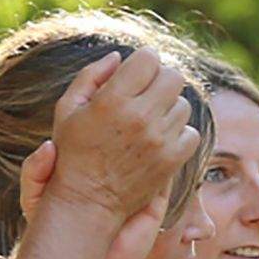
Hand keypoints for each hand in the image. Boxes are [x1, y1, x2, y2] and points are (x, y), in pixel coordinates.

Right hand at [43, 49, 199, 219]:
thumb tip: (118, 56)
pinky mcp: (171, 160)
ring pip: (184, 105)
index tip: (135, 74)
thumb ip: (91, 76)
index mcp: (113, 99)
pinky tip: (160, 139)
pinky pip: (191, 133)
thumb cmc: (73, 152)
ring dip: (169, 109)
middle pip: (174, 77)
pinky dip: (180, 134)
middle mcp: (139, 117)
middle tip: (146, 94)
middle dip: (160, 81)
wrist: (86, 202)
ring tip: (150, 120)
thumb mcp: (67, 109)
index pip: (149, 58)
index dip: (143, 62)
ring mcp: (159, 140)